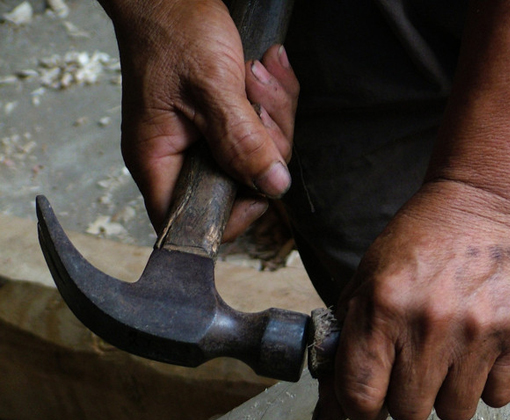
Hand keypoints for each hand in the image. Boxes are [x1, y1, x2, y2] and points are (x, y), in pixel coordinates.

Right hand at [104, 0, 298, 237]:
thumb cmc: (173, 29)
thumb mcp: (212, 85)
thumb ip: (242, 140)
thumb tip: (272, 185)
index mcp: (158, 160)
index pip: (194, 221)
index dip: (234, 212)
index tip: (260, 181)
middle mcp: (181, 155)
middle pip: (241, 186)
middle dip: (264, 144)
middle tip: (257, 103)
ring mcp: (205, 138)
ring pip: (261, 155)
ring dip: (272, 112)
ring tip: (255, 74)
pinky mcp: (225, 120)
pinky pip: (264, 128)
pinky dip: (272, 98)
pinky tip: (264, 68)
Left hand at [313, 180, 509, 419]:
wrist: (481, 204)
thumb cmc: (418, 246)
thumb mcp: (365, 285)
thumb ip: (344, 351)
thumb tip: (326, 418)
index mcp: (380, 309)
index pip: (361, 397)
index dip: (363, 408)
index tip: (373, 400)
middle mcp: (428, 323)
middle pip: (410, 411)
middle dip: (409, 397)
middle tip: (417, 367)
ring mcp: (477, 331)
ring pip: (456, 410)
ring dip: (451, 393)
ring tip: (452, 356)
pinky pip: (498, 396)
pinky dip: (489, 383)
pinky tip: (482, 352)